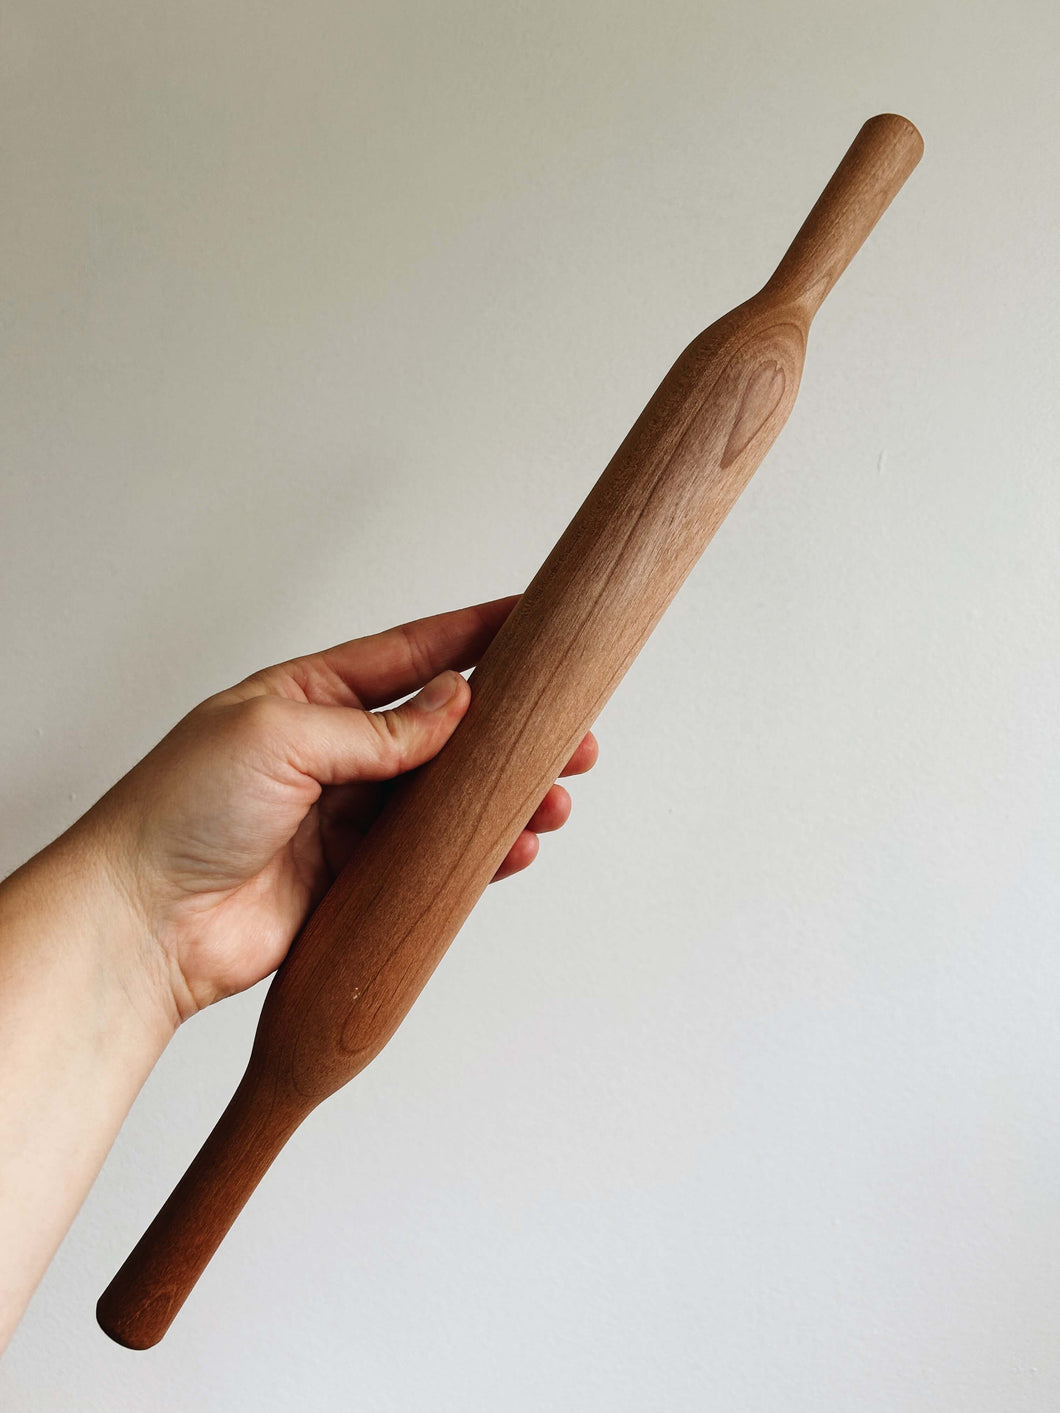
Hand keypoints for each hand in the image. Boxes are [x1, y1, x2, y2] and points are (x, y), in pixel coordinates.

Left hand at [79, 597, 597, 1022]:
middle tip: (572, 733)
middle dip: (511, 728)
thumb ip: (377, 726)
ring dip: (505, 795)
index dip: (475, 634)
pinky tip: (515, 848)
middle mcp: (334, 752)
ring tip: (556, 798)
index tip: (534, 617)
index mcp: (310, 696)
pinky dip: (478, 853)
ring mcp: (346, 818)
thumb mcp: (281, 735)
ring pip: (447, 798)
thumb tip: (456, 702)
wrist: (142, 921)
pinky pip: (430, 858)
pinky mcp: (353, 880)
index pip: (411, 654)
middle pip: (444, 731)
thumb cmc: (182, 808)